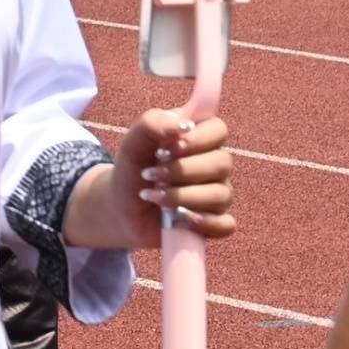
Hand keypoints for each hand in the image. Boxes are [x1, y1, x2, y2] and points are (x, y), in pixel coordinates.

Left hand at [89, 104, 238, 246]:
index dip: (196, 138)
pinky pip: (225, 224)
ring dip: (182, 196)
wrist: (122, 208)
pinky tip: (178, 217)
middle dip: (182, 170)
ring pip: (221, 194)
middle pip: (222, 163)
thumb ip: (152, 124)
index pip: (218, 129)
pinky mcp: (215, 223)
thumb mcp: (132, 144)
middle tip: (151, 175)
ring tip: (153, 196)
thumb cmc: (133, 170)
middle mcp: (213, 166)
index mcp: (198, 139)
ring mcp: (217, 195)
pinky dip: (202, 222)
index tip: (165, 148)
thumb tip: (181, 125)